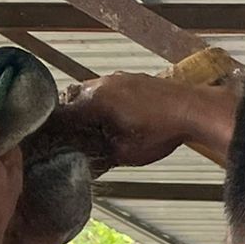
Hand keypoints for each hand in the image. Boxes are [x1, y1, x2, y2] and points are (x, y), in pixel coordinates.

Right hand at [59, 72, 238, 166]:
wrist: (194, 110)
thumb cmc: (161, 131)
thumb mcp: (123, 154)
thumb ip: (98, 157)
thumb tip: (84, 165)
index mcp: (94, 100)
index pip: (61, 114)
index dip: (54, 130)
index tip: (51, 141)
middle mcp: (102, 84)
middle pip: (71, 98)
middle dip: (68, 117)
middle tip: (70, 137)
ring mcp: (119, 78)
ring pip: (90, 91)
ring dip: (87, 108)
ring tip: (93, 129)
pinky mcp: (134, 79)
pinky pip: (108, 88)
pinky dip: (104, 102)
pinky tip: (114, 119)